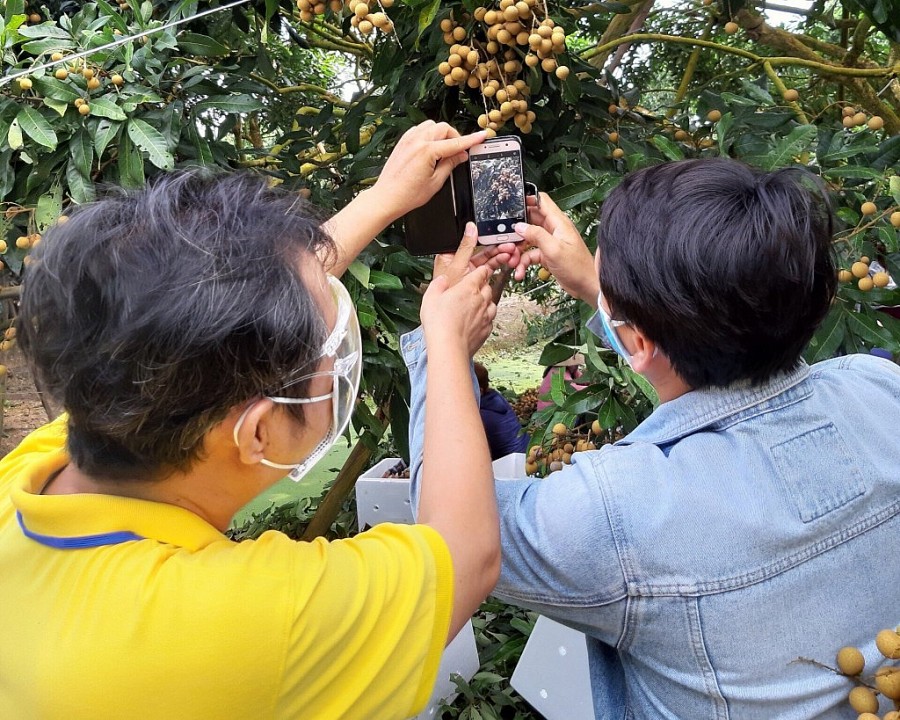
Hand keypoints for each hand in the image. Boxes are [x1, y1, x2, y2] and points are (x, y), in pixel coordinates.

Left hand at [372, 121, 486, 221]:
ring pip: (432, 125)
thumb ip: (450, 164)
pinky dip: (428, 135)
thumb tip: (461, 155)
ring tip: (443, 151)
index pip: (455, 142)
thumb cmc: (408, 194)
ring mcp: (408, 139)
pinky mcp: (403, 141)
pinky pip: (420, 129)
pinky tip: (430, 148)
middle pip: (444, 128)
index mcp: (427, 151)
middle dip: (454, 137)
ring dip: (441, 134)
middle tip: (458, 152)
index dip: (471, 139)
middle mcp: (417, 141)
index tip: (482, 135)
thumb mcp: (436, 182)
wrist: (387, 197)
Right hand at [422, 263, 495, 357]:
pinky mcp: (486, 330)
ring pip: (492, 303)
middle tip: (475, 288)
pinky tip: (478, 321)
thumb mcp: (430, 297)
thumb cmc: (439, 322)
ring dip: (486, 302)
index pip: (481, 273)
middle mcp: (480, 300)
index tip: (481, 270)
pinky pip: (490, 320)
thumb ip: (438, 285)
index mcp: (468, 288)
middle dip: (483, 286)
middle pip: (488, 287)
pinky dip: (486, 318)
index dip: (481, 270)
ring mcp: (486, 315)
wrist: (449, 346)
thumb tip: (442, 279)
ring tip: (478, 304)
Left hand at [433, 222, 516, 287]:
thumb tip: (470, 228)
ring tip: (510, 252)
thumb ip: (465, 247)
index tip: (496, 235)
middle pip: (482, 251)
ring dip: (500, 256)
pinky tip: (507, 261)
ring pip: (488, 260)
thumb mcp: (457, 266)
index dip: (484, 238)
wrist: (453, 316)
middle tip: (508, 245)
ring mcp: (470, 272)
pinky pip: (490, 270)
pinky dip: (499, 265)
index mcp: (451, 256)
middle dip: (496, 247)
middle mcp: (462, 263)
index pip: (470, 242)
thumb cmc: (448, 291)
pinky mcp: (478, 280)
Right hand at [511, 193, 599, 304]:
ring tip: (512, 260)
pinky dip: (523, 262)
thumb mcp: (554, 249)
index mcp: (558, 223)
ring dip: (518, 249)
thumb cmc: (577, 267)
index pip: (541, 201)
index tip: (512, 205)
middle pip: (531, 220)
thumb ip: (536, 235)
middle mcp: (553, 230)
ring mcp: (549, 242)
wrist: (586, 286)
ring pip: (528, 239)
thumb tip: (520, 226)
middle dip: (517, 229)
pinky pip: (530, 254)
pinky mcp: (547, 254)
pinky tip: (520, 271)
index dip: (527, 199)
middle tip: (507, 237)